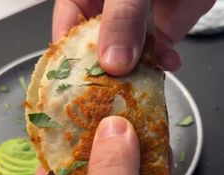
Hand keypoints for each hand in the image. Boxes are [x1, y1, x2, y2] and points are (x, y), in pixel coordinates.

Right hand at [52, 0, 215, 74]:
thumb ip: (121, 18)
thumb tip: (114, 62)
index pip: (67, 32)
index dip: (68, 60)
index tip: (74, 85)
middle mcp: (107, 18)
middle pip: (95, 54)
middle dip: (102, 75)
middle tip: (106, 94)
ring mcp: (133, 29)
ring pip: (126, 61)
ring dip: (133, 75)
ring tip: (136, 86)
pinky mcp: (157, 36)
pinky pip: (154, 57)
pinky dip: (161, 64)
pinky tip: (168, 62)